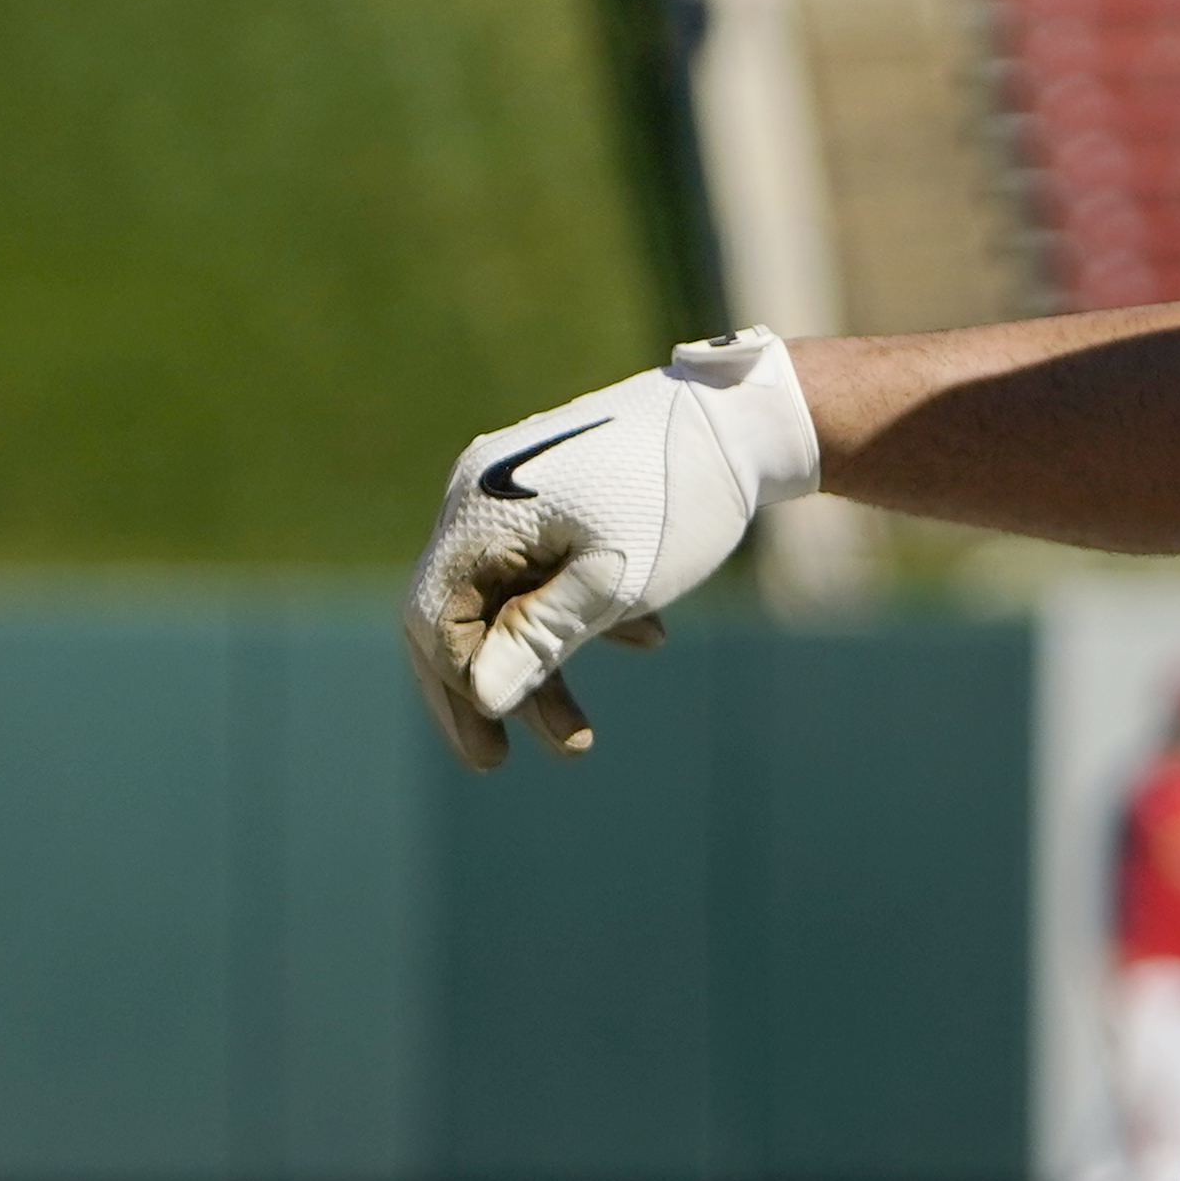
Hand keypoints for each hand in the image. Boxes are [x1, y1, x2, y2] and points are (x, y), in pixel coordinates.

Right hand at [405, 333, 825, 766]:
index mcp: (483, 512)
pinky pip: (546, 566)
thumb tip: (478, 697)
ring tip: (580, 739)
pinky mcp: (560, 491)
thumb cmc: (681, 501)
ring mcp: (519, 488)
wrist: (747, 420)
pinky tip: (647, 641)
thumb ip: (541, 638)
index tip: (491, 747)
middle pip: (457, 610)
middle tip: (497, 760)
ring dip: (541, 664)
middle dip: (484, 689)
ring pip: (507, 594)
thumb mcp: (615, 582)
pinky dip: (579, 614)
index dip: (455, 690)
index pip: (432, 617)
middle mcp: (483, 493)